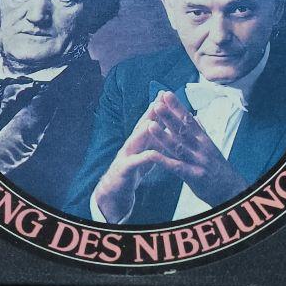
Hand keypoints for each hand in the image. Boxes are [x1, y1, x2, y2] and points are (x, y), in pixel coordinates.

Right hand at [91, 98, 176, 222]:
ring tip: (151, 121)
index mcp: (139, 140)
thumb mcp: (147, 153)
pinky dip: (142, 158)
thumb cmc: (133, 170)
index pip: (149, 120)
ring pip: (135, 141)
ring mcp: (126, 156)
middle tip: (159, 99)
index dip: (157, 108)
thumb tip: (168, 128)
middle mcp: (131, 144)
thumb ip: (156, 141)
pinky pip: (134, 163)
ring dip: (143, 131)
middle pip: (141, 126)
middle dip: (150, 112)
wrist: (116, 191)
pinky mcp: (125, 170)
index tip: (167, 94)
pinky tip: (151, 154)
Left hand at [148, 91, 248, 205]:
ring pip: (178, 146)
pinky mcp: (194, 176)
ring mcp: (197, 161)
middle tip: (157, 102)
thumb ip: (202, 133)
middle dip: (170, 115)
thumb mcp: (212, 149)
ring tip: (150, 124)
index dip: (177, 107)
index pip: (190, 120)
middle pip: (183, 129)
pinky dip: (163, 160)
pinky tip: (152, 154)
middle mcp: (201, 148)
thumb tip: (196, 118)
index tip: (167, 94)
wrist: (232, 191)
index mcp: (204, 140)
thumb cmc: (220, 171)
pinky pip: (176, 167)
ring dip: (163, 135)